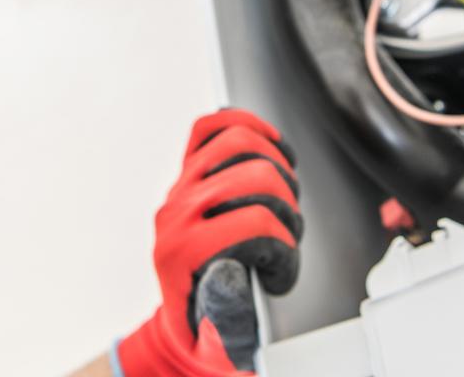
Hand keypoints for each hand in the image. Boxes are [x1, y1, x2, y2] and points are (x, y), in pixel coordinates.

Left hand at [116, 109, 302, 375]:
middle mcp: (176, 212)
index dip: (283, 248)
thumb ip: (228, 313)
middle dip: (287, 206)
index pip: (255, 223)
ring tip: (283, 198)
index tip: (279, 272)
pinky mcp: (188, 171)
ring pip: (240, 142)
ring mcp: (181, 186)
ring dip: (277, 167)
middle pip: (257, 176)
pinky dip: (246, 125)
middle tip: (285, 235)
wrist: (185, 319)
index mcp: (181, 253)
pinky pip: (212, 128)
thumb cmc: (208, 329)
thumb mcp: (222, 338)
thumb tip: (232, 270)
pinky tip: (270, 145)